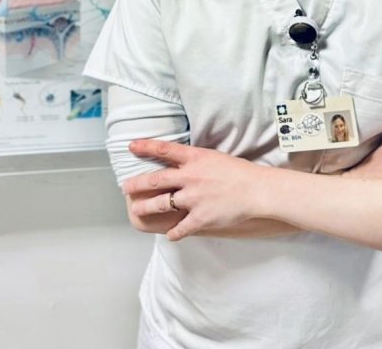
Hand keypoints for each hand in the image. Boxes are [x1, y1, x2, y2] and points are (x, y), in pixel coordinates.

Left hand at [124, 139, 263, 240]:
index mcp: (194, 158)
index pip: (164, 150)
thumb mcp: (213, 157)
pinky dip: (173, 233)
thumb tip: (181, 162)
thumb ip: (194, 161)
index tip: (131, 146)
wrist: (256, 190)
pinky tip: (169, 235)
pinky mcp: (200, 218)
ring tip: (137, 210)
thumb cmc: (238, 171)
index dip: (146, 147)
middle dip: (137, 184)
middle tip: (126, 187)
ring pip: (162, 204)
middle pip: (156, 180)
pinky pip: (180, 227)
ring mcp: (193, 198)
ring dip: (147, 208)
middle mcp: (190, 177)